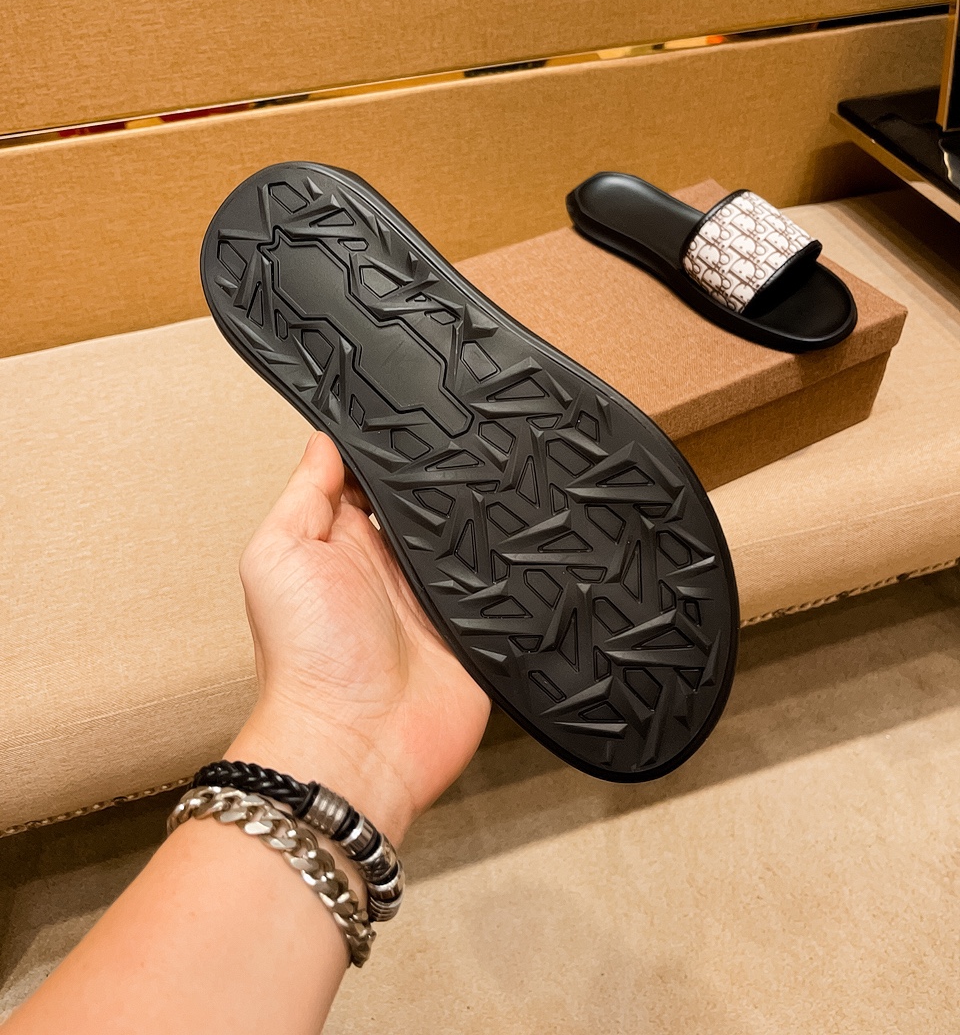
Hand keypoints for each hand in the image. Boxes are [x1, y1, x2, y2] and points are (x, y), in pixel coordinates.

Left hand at [227, 432, 490, 842]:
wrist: (355, 746)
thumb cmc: (303, 661)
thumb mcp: (279, 556)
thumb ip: (306, 493)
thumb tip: (325, 438)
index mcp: (346, 543)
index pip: (379, 481)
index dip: (397, 450)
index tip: (421, 407)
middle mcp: (395, 569)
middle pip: (432, 505)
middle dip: (451, 476)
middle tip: (477, 434)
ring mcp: (440, 601)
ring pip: (474, 541)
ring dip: (486, 520)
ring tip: (510, 477)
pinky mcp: (479, 633)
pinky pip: (505, 590)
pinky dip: (516, 570)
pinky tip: (530, 540)